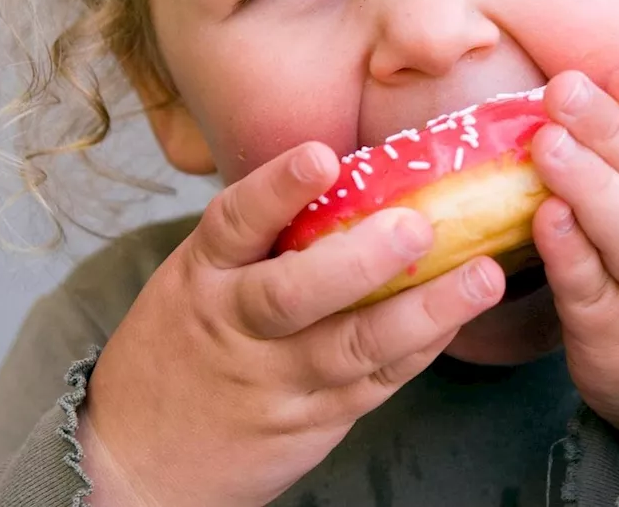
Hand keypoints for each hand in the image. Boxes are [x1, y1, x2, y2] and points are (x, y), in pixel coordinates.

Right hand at [81, 143, 504, 506]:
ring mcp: (278, 378)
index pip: (235, 223)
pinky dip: (421, 347)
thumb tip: (354, 172)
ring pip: (353, 346)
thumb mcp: (196, 279)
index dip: (278, 189)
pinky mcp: (314, 419)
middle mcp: (238, 325)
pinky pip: (376, 380)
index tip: (322, 157)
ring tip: (481, 277)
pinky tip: (460, 316)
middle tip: (418, 227)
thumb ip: (261, 238)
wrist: (137, 462)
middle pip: (295, 294)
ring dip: (423, 310)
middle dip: (360, 261)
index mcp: (203, 275)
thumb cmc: (182, 347)